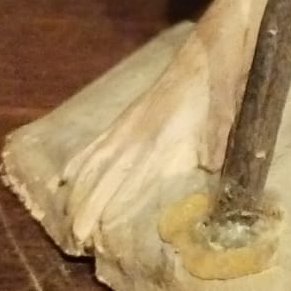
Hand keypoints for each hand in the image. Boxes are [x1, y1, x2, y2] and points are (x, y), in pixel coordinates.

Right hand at [55, 38, 223, 253]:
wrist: (209, 51)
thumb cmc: (221, 88)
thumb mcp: (225, 117)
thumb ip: (215, 143)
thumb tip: (209, 169)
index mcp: (161, 139)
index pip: (127, 182)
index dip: (110, 208)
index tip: (97, 236)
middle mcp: (137, 134)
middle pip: (103, 176)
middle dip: (87, 207)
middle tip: (76, 239)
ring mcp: (129, 123)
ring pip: (95, 161)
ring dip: (79, 190)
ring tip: (66, 217)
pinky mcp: (129, 116)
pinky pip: (97, 143)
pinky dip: (79, 162)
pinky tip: (64, 177)